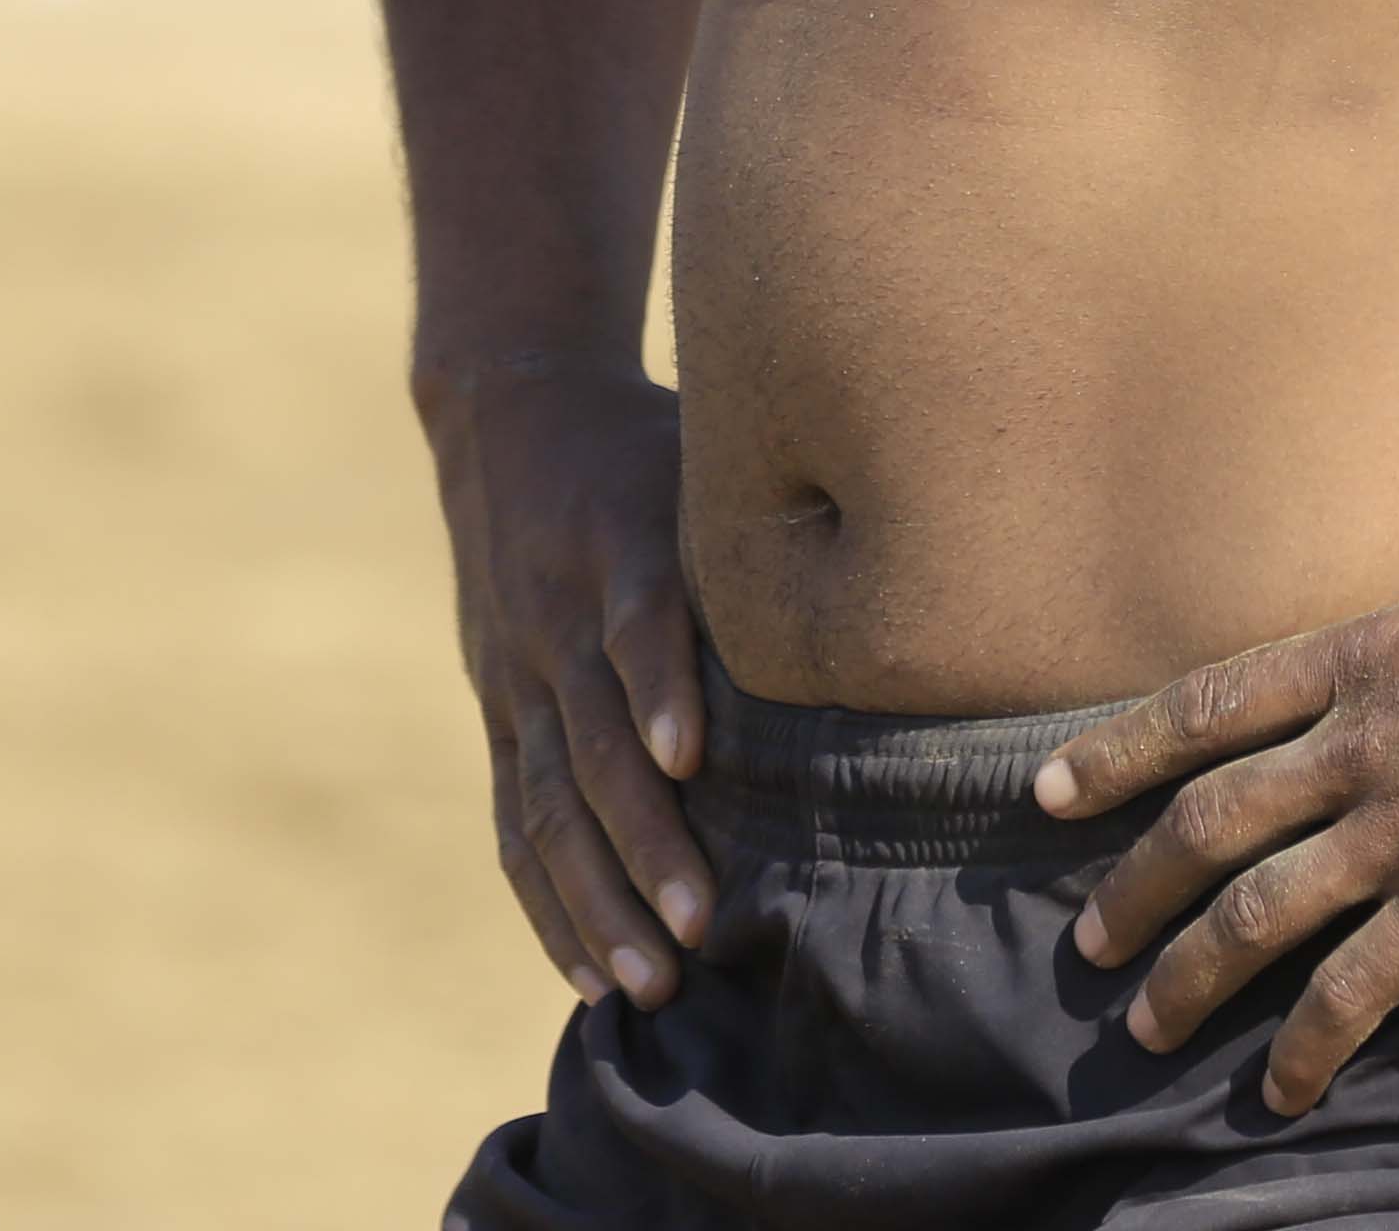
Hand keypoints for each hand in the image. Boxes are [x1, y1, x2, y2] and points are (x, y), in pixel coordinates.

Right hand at [422, 352, 716, 1009]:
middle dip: (640, 840)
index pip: (631, 624)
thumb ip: (766, 524)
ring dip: (595, 899)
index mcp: (613, 547)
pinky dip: (548, 904)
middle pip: (586, 742)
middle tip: (698, 926)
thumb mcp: (698, 455)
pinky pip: (515, 822)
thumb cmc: (645, 448)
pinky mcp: (498, 713)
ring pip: (544, 804)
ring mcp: (516, 676)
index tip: (690, 760)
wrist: (506, 414)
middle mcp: (554, 620)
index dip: (658, 687)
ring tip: (648, 983)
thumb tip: (900, 577)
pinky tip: (590, 978)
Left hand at [1037, 565, 1398, 1115]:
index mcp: (1356, 661)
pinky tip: (1281, 1089)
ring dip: (1192, 976)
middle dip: (1136, 885)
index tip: (1051, 790)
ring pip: (1257, 911)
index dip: (1117, 750)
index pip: (1205, 705)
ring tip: (1148, 1027)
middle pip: (1207, 820)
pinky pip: (1356, 987)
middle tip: (1090, 940)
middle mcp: (1355, 744)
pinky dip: (1307, 1044)